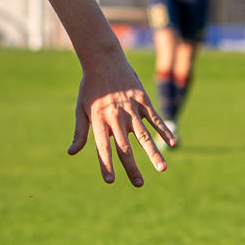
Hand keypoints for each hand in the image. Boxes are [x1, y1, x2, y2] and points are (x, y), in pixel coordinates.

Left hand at [67, 50, 171, 186]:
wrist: (103, 60)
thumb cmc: (90, 87)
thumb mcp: (81, 109)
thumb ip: (80, 133)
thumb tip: (71, 153)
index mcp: (99, 121)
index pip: (103, 148)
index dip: (106, 165)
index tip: (110, 181)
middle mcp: (116, 118)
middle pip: (125, 148)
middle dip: (132, 167)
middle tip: (139, 184)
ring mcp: (131, 110)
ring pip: (144, 136)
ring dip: (153, 154)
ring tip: (162, 169)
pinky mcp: (143, 101)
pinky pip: (155, 119)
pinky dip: (164, 131)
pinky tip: (172, 144)